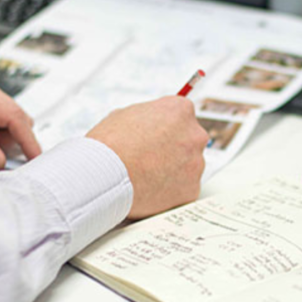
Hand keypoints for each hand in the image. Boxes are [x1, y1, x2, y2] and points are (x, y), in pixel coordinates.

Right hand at [87, 96, 208, 218]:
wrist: (105, 175)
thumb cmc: (110, 144)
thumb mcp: (125, 115)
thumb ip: (147, 118)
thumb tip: (150, 122)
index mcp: (180, 110)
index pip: (182, 116)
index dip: (166, 128)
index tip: (157, 137)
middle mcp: (195, 135)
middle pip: (189, 141)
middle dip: (174, 149)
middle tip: (151, 158)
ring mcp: (196, 163)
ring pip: (188, 167)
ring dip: (173, 170)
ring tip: (146, 175)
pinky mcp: (192, 189)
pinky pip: (184, 189)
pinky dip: (170, 191)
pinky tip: (151, 189)